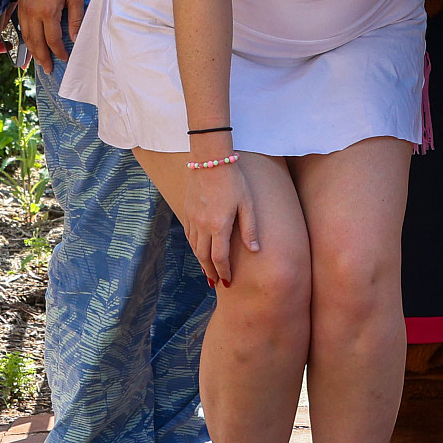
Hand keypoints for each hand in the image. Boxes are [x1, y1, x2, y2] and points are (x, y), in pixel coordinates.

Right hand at [15, 0, 86, 71]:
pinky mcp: (20, 4)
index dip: (59, 52)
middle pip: (36, 42)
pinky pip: (21, 27)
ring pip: (26, 36)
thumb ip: (76, 18)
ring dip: (32, 51)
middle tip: (49, 70)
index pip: (53, 40)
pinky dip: (26, 39)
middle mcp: (32, 13)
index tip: (65, 58)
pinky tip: (30, 44)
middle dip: (43, 58)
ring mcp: (24, 9)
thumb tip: (75, 38)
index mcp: (48, 11)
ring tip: (39, 62)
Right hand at [171, 159, 259, 288]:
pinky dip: (194, 247)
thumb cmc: (234, 180)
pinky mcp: (187, 210)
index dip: (223, 272)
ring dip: (201, 261)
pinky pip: (189, 235)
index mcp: (219, 225)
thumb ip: (250, 228)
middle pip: (203, 257)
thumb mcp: (247, 203)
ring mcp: (192, 218)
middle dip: (210, 272)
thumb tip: (255, 250)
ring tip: (208, 271)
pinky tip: (199, 249)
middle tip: (216, 283)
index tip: (227, 282)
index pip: (219, 257)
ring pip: (194, 247)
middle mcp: (202, 225)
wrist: (210, 159)